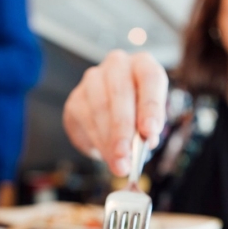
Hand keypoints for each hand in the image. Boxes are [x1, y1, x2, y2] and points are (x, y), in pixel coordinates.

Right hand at [63, 50, 167, 175]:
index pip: (150, 78)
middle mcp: (118, 65)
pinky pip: (85, 120)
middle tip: (126, 156)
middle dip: (124, 129)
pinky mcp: (76, 97)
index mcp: (143, 65)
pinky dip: (97, 141)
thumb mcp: (147, 118)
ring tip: (118, 163)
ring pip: (100, 108)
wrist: (107, 113)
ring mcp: (93, 78)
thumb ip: (148, 128)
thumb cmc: (134, 112)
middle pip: (121, 93)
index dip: (151, 106)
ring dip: (109, 140)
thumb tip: (146, 142)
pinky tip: (105, 155)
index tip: (150, 132)